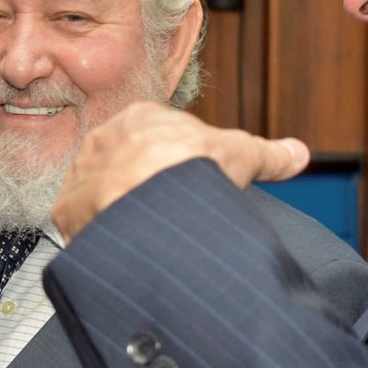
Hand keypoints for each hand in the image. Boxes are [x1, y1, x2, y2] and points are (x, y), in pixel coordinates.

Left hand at [52, 101, 310, 240]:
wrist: (153, 202)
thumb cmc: (193, 170)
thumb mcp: (242, 155)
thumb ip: (270, 154)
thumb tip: (300, 153)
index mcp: (140, 118)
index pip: (160, 140)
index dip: (182, 165)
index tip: (195, 186)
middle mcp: (103, 140)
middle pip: (128, 167)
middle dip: (148, 188)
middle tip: (175, 214)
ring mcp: (82, 175)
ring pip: (103, 194)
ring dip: (122, 213)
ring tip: (151, 236)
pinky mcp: (68, 211)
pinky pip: (83, 224)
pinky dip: (101, 238)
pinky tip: (126, 249)